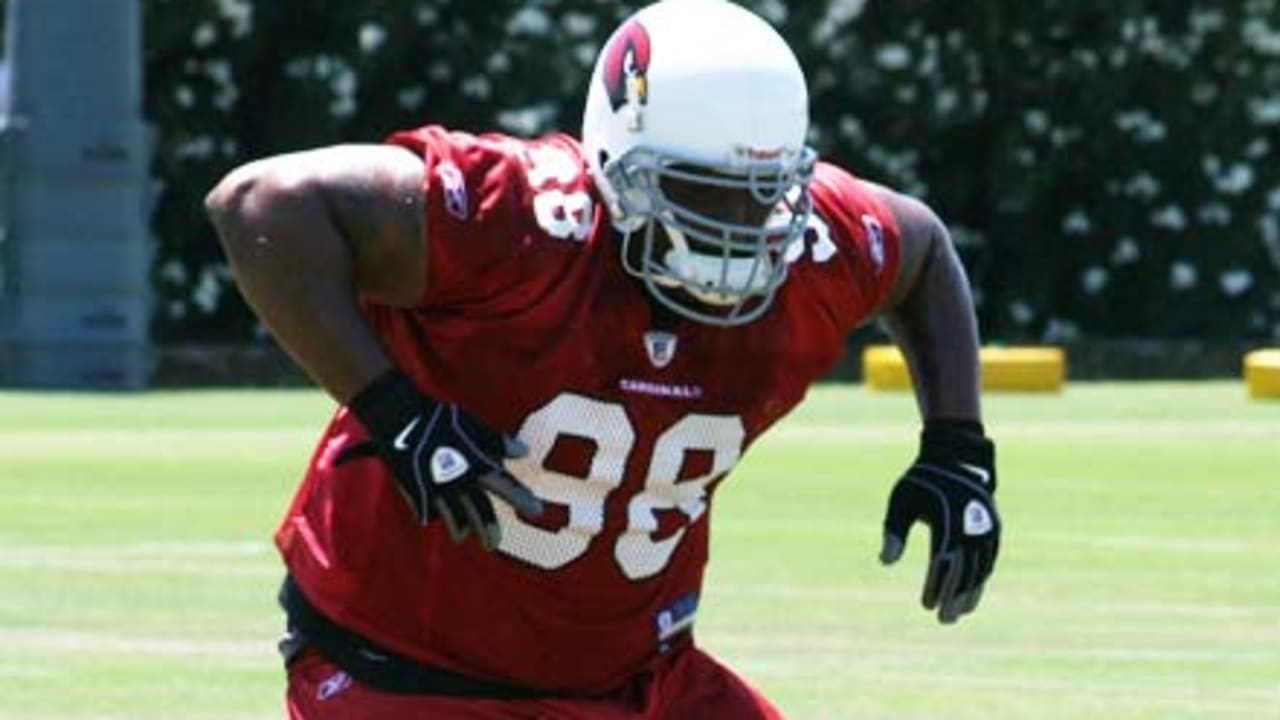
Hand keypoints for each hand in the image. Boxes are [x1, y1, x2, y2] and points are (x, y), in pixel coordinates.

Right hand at [348, 370, 543, 550]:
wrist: (398, 417)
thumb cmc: (437, 419)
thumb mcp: (471, 426)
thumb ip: (497, 442)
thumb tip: (524, 451)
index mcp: (475, 462)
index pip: (505, 484)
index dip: (522, 498)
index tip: (537, 510)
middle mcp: (460, 480)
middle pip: (481, 513)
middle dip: (489, 531)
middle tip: (493, 543)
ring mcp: (437, 489)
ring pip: (455, 521)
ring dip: (462, 530)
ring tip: (464, 535)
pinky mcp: (416, 495)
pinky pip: (429, 512)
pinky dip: (435, 513)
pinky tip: (437, 512)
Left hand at [880, 419, 999, 622]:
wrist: (958, 459)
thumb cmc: (922, 482)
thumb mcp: (901, 501)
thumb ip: (893, 532)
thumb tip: (885, 562)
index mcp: (947, 522)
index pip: (942, 563)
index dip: (936, 586)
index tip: (926, 605)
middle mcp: (970, 528)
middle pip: (964, 571)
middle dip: (954, 598)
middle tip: (944, 619)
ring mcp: (986, 529)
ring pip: (980, 569)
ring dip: (971, 592)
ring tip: (960, 613)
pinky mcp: (994, 529)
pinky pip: (989, 560)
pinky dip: (981, 578)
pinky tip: (973, 593)